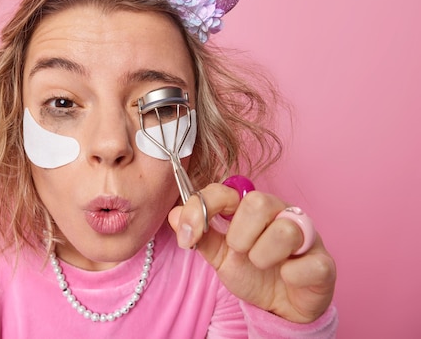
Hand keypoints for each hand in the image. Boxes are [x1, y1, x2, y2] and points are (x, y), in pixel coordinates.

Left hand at [167, 183, 336, 322]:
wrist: (279, 306)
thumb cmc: (252, 272)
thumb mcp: (220, 256)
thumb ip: (201, 235)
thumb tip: (173, 214)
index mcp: (252, 209)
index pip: (225, 190)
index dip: (201, 209)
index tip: (188, 236)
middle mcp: (281, 214)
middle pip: (258, 201)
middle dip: (239, 233)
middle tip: (238, 250)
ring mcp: (306, 236)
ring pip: (285, 229)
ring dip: (263, 254)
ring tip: (261, 264)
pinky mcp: (323, 263)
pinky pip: (311, 262)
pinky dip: (292, 273)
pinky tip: (286, 277)